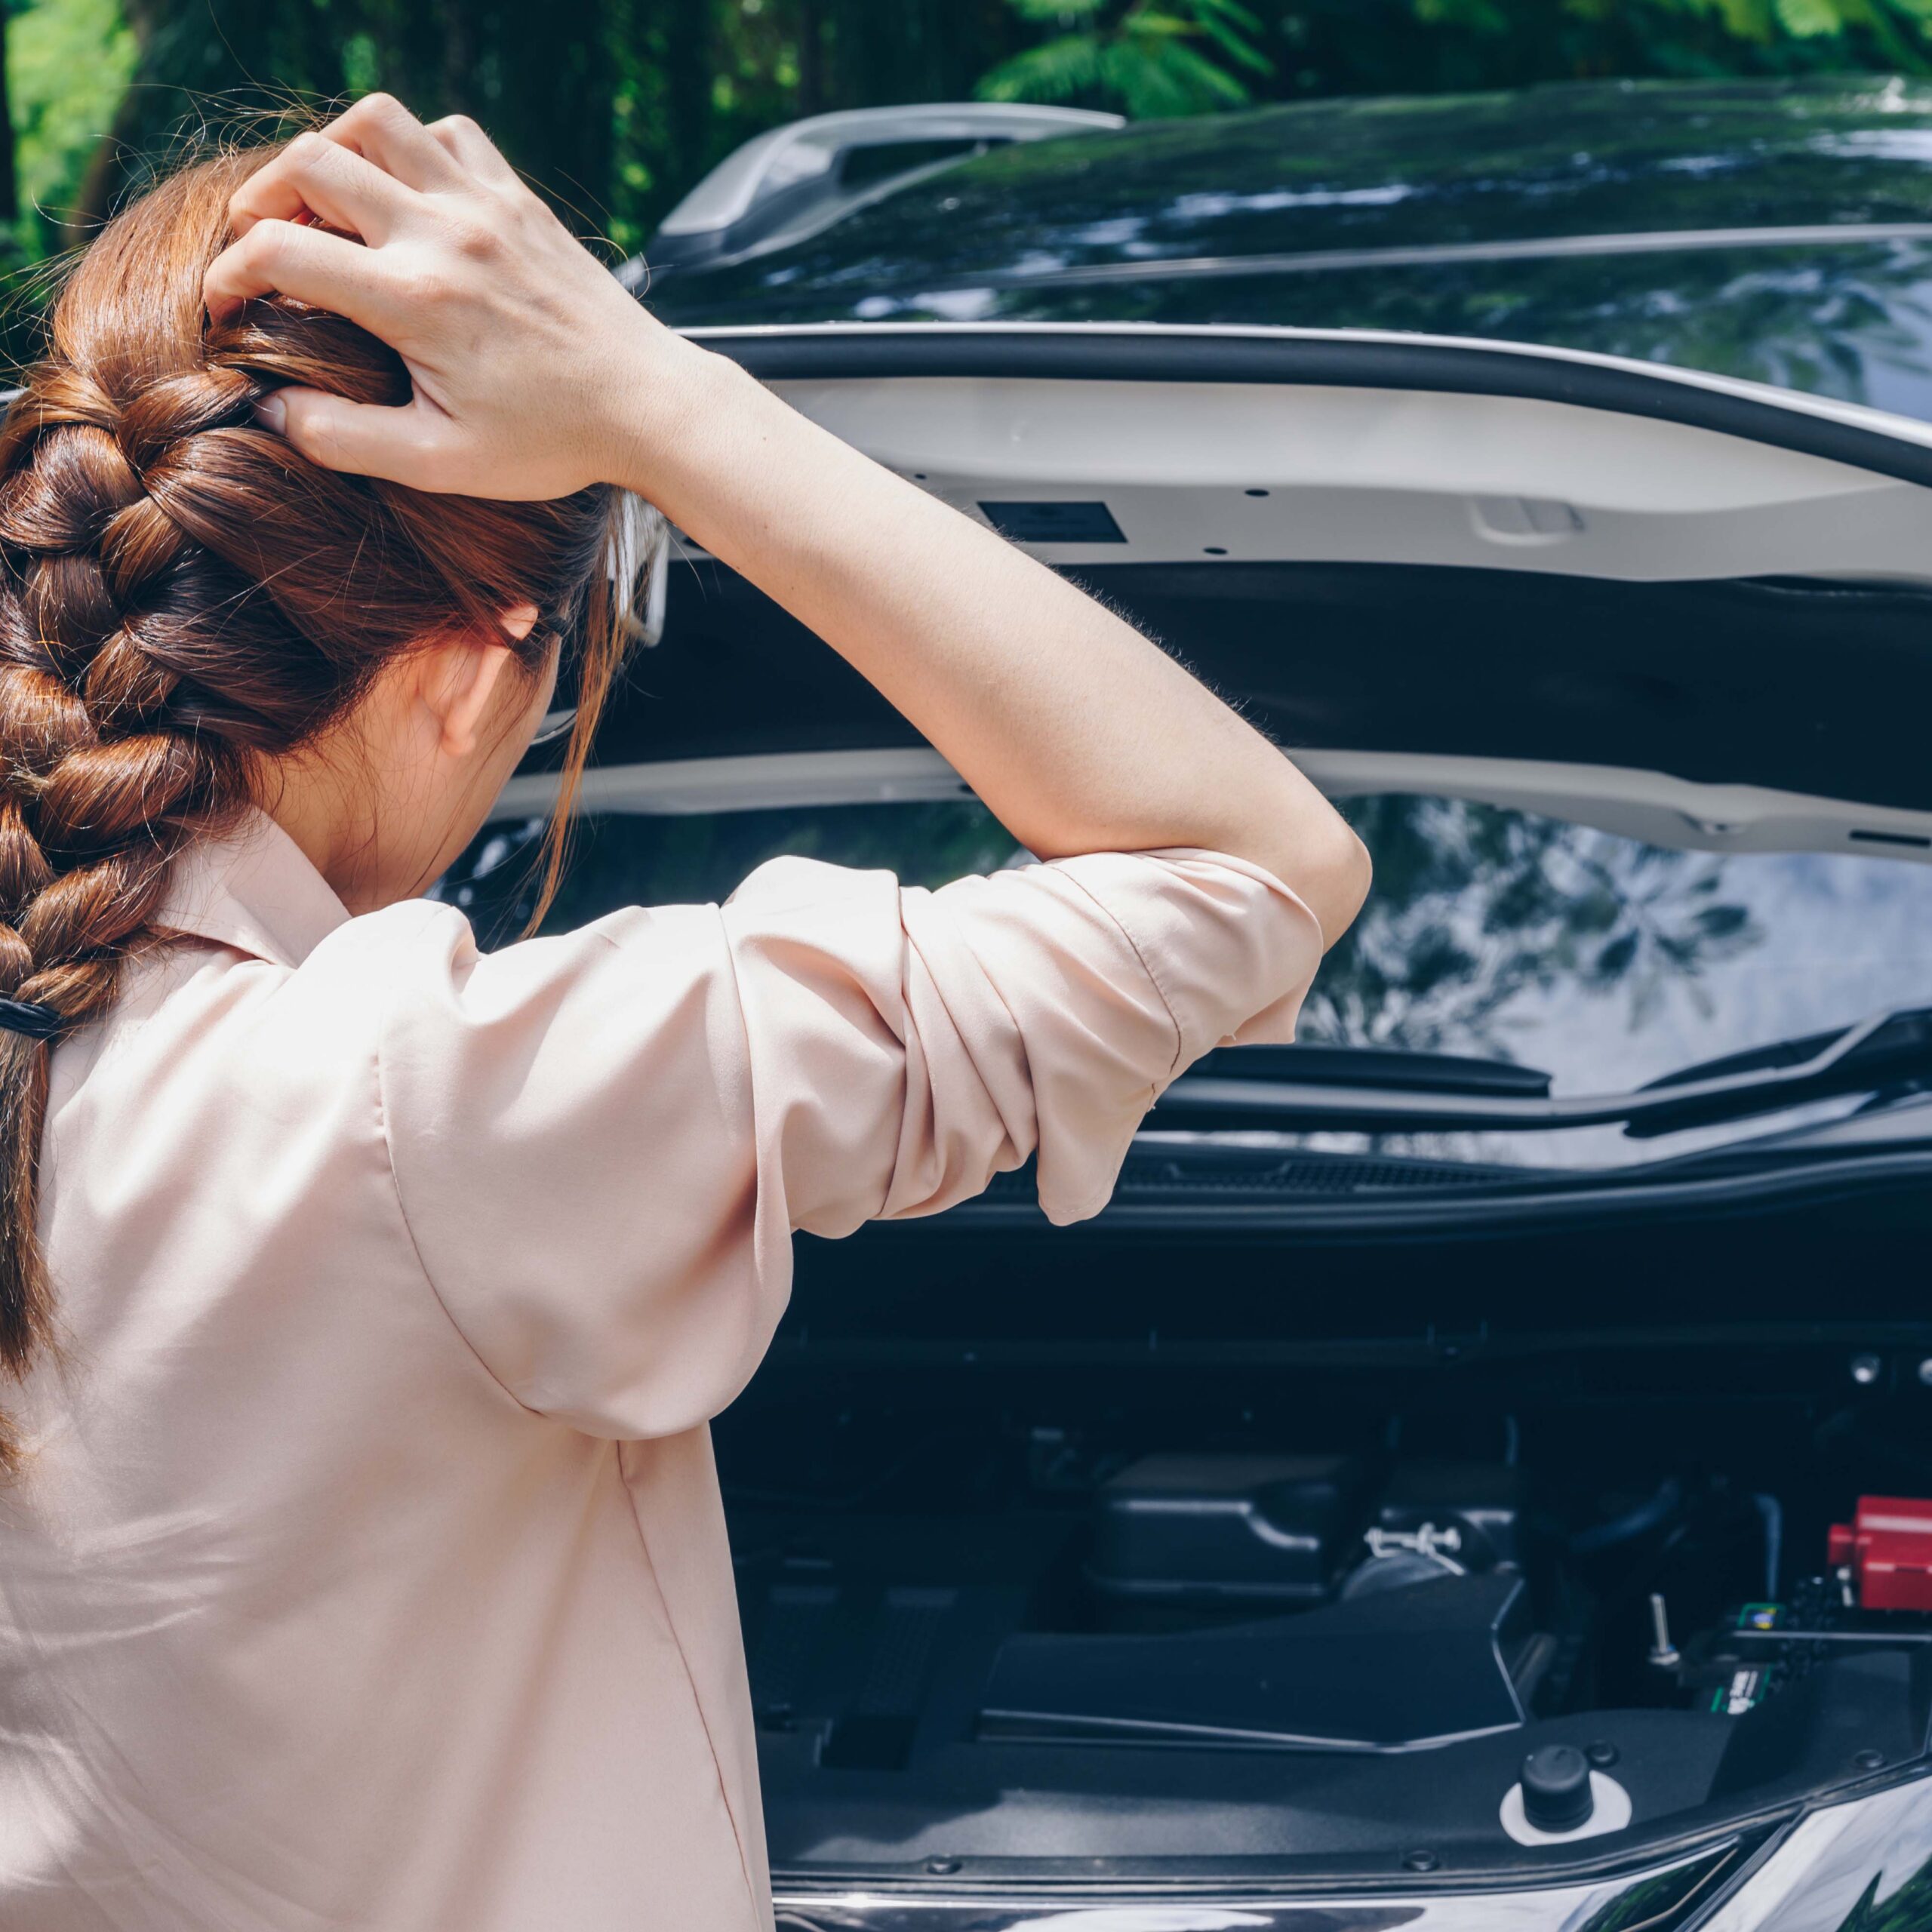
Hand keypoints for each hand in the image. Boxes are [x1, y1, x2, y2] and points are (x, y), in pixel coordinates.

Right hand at [204, 95, 693, 498]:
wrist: (647, 406)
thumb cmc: (551, 442)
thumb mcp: (440, 461)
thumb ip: (345, 439)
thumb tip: (270, 411)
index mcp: (415, 300)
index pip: (281, 253)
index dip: (229, 274)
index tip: (224, 305)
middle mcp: (445, 235)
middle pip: (312, 161)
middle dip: (261, 197)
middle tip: (258, 242)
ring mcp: (486, 205)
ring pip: (378, 121)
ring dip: (332, 151)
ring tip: (322, 204)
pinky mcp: (519, 199)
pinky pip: (449, 133)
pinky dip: (412, 147)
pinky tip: (405, 197)